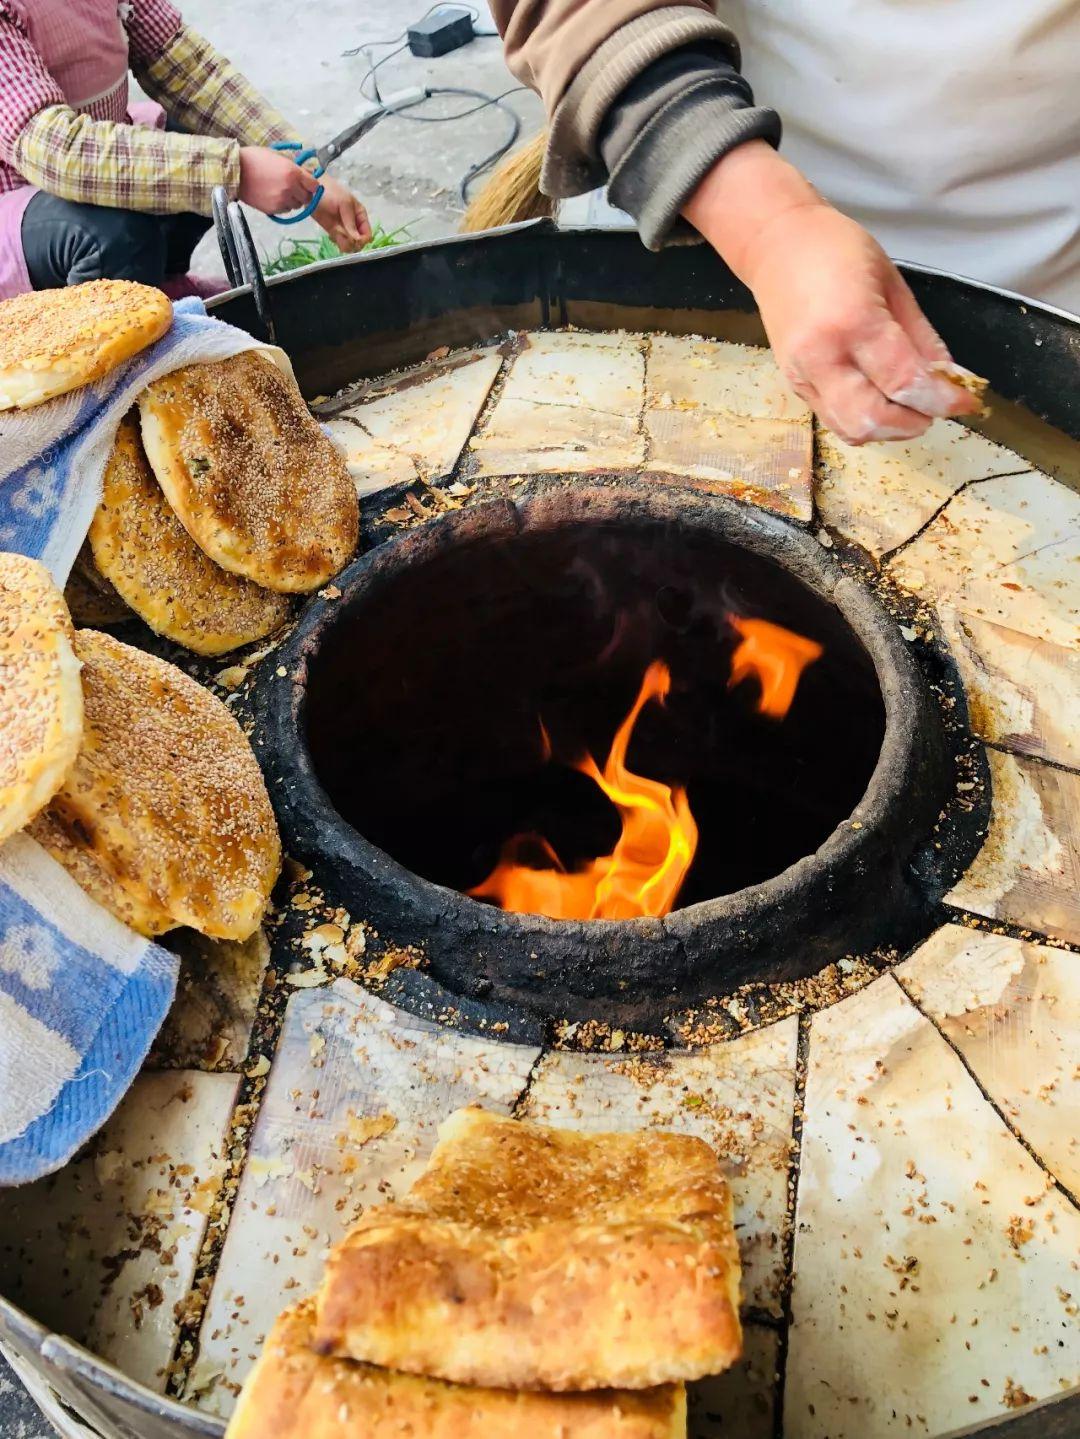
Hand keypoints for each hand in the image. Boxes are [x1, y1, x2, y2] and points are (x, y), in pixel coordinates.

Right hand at [238, 146, 319, 214]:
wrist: (234, 171)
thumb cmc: (254, 159)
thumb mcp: (277, 156)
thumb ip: (293, 166)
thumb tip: (305, 174)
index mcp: (293, 172)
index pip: (314, 185)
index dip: (311, 185)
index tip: (308, 184)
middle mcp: (290, 188)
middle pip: (307, 198)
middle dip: (303, 193)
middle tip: (295, 189)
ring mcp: (282, 200)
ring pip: (297, 205)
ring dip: (293, 200)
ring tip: (281, 191)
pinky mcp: (273, 209)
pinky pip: (285, 210)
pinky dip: (283, 205)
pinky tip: (273, 196)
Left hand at [313, 176, 371, 252]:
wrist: (312, 190)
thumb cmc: (332, 192)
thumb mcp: (345, 204)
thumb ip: (351, 222)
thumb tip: (357, 240)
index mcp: (360, 216)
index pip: (367, 235)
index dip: (362, 240)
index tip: (353, 240)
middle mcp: (354, 224)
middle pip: (358, 242)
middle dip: (352, 243)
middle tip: (342, 237)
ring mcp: (344, 229)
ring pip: (349, 245)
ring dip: (344, 244)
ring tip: (335, 235)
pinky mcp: (333, 231)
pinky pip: (339, 243)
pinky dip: (337, 243)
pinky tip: (331, 236)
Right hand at [684, 142, 981, 443]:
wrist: (776, 247)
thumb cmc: (837, 252)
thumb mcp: (893, 284)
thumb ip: (921, 338)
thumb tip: (951, 379)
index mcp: (853, 323)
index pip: (904, 382)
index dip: (941, 399)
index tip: (965, 401)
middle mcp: (822, 358)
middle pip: (872, 420)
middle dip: (911, 423)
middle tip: (932, 406)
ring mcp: (803, 377)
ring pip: (851, 430)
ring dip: (888, 429)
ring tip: (907, 406)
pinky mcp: (795, 387)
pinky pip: (835, 420)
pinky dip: (866, 421)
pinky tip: (881, 400)